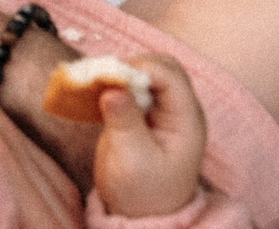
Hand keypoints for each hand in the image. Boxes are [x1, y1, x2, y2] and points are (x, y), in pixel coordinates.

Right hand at [92, 54, 206, 219]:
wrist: (141, 216)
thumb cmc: (143, 194)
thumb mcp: (133, 161)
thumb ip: (125, 123)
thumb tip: (112, 88)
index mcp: (186, 120)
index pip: (171, 76)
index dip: (142, 68)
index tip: (111, 76)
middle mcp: (178, 109)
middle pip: (161, 67)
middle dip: (131, 66)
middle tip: (102, 76)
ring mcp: (161, 110)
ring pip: (145, 72)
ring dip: (120, 72)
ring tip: (93, 81)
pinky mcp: (143, 113)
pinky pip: (131, 86)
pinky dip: (113, 83)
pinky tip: (93, 90)